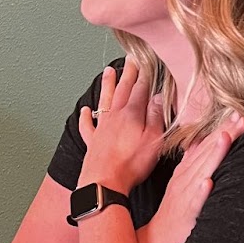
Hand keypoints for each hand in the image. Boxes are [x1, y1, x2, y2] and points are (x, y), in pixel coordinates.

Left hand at [77, 60, 165, 192]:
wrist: (104, 182)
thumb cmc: (130, 165)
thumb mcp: (154, 141)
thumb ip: (156, 118)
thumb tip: (158, 99)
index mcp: (132, 115)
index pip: (141, 90)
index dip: (145, 76)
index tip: (147, 63)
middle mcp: (115, 117)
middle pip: (122, 90)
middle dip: (128, 74)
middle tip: (130, 60)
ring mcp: (102, 129)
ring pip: (104, 101)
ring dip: (107, 86)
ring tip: (108, 72)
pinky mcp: (93, 142)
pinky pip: (87, 125)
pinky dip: (86, 116)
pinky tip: (85, 110)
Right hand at [140, 109, 243, 242]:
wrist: (158, 239)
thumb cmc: (175, 210)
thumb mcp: (182, 181)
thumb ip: (191, 161)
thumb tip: (198, 140)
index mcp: (188, 170)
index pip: (206, 144)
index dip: (221, 128)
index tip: (237, 112)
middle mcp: (187, 178)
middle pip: (208, 152)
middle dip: (224, 134)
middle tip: (240, 117)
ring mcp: (186, 195)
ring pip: (202, 171)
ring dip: (213, 155)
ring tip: (225, 138)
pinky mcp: (187, 214)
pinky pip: (194, 202)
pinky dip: (201, 192)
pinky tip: (208, 182)